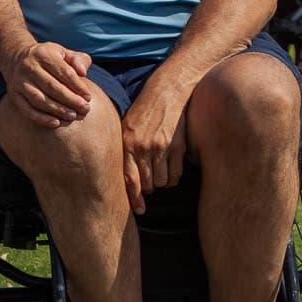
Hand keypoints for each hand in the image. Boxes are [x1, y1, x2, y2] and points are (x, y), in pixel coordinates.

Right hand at [3, 40, 91, 127]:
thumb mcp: (63, 53)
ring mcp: (19, 81)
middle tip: (84, 109)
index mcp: (43, 54)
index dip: (77, 86)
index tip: (88, 97)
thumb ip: (78, 60)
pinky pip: (27, 109)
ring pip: (39, 99)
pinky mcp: (14, 94)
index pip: (63, 72)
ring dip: (57, 110)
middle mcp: (29, 66)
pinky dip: (41, 118)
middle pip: (52, 87)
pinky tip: (55, 123)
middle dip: (70, 100)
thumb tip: (83, 72)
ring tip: (72, 116)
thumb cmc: (48, 58)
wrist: (18, 59)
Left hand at [119, 78, 189, 214]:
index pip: (129, 179)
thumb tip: (123, 177)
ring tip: (158, 173)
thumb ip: (125, 150)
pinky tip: (169, 170)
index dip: (134, 198)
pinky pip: (175, 174)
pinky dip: (173, 177)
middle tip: (148, 184)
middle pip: (147, 184)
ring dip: (160, 182)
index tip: (139, 210)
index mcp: (128, 143)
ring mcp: (163, 148)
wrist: (167, 92)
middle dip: (147, 188)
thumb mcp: (126, 126)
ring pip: (162, 182)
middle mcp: (144, 147)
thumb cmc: (143, 110)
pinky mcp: (178, 147)